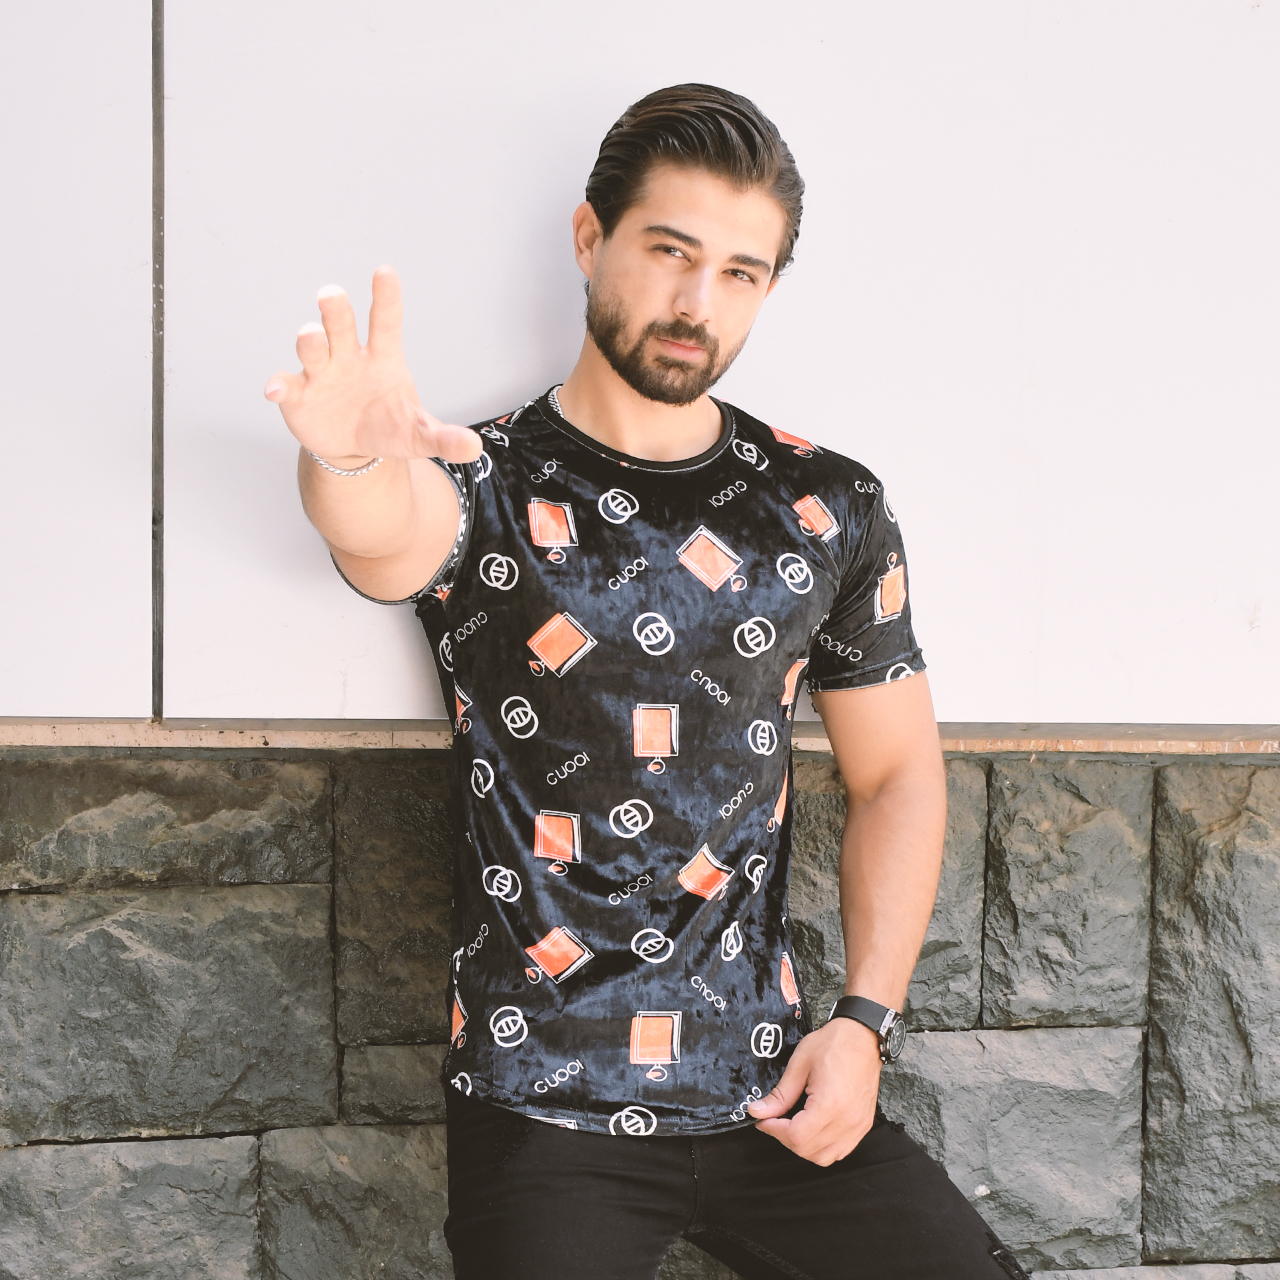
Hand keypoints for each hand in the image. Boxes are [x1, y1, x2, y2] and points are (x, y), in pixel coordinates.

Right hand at [264, 265, 481, 465]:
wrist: (354, 448)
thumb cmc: (389, 426)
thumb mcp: (419, 435)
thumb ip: (444, 438)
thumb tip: (475, 449)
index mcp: (382, 357)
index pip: (385, 321)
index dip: (385, 296)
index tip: (384, 270)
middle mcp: (348, 356)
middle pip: (341, 325)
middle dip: (335, 310)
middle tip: (331, 294)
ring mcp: (321, 373)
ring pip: (313, 350)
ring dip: (310, 342)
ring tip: (310, 336)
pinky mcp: (298, 396)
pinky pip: (286, 386)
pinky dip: (279, 387)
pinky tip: (275, 390)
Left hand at [746, 1015, 882, 1165]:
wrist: (862, 1037)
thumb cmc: (833, 1044)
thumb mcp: (800, 1064)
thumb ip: (780, 1094)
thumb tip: (758, 1112)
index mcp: (831, 1104)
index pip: (796, 1136)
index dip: (774, 1130)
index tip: (763, 1119)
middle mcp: (848, 1121)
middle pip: (808, 1151)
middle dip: (785, 1138)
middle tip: (774, 1120)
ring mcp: (858, 1126)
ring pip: (825, 1157)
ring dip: (804, 1147)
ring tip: (793, 1125)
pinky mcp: (864, 1126)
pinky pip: (840, 1151)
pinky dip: (822, 1147)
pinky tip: (812, 1129)